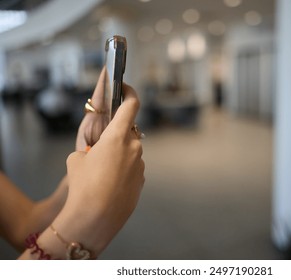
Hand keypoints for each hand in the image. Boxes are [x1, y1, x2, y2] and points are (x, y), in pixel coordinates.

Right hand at [52, 82, 144, 256]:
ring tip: (101, 172)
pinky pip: (132, 168)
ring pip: (130, 152)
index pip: (132, 105)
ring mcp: (140, 165)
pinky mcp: (142, 180)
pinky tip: (109, 184)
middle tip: (101, 147)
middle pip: (128, 132)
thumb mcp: (76, 159)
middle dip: (116, 135)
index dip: (130, 92)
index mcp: (118, 136)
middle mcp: (134, 147)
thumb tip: (97, 152)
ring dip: (119, 155)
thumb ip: (90, 148)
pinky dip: (123, 170)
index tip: (126, 87)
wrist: (95, 218)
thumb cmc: (83, 186)